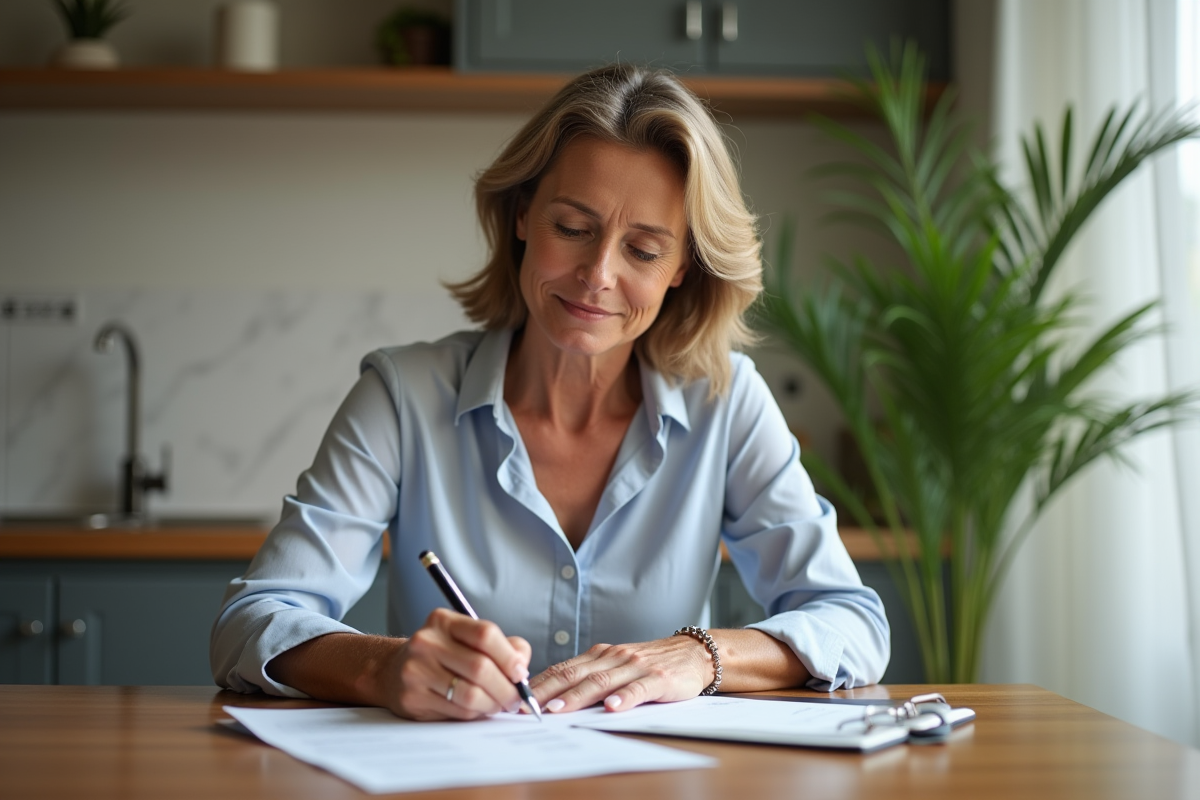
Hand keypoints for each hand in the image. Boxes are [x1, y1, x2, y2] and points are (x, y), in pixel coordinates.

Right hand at [377, 608, 531, 720]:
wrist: (393, 671)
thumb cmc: (442, 655)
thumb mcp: (467, 639)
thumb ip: (502, 646)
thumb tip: (521, 667)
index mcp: (444, 621)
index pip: (485, 634)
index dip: (509, 656)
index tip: (521, 673)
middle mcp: (427, 642)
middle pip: (480, 667)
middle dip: (506, 688)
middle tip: (516, 699)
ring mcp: (416, 670)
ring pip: (469, 694)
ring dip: (492, 704)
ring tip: (498, 705)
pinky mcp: (412, 698)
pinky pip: (456, 711)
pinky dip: (475, 713)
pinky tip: (477, 709)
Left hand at [529, 635, 714, 713]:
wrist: (691, 653)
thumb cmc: (649, 664)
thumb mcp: (616, 665)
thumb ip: (590, 676)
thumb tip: (553, 695)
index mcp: (600, 655)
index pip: (563, 668)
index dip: (541, 683)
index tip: (519, 698)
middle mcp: (614, 657)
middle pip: (575, 674)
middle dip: (549, 691)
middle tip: (529, 707)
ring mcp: (636, 667)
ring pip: (602, 682)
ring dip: (578, 696)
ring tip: (559, 710)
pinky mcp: (658, 679)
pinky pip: (638, 689)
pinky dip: (624, 698)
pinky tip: (612, 707)